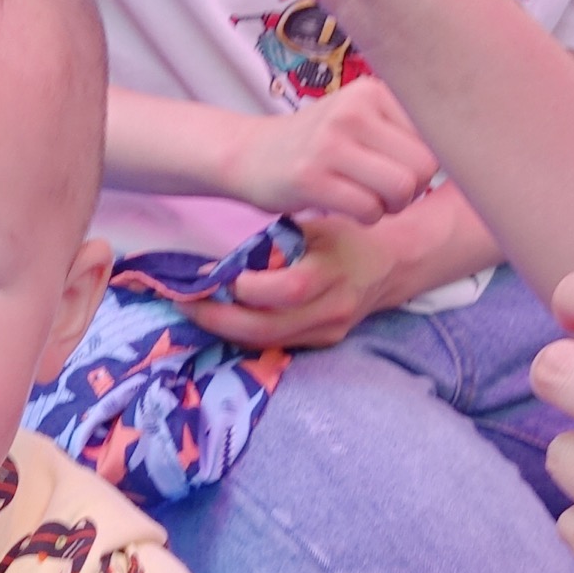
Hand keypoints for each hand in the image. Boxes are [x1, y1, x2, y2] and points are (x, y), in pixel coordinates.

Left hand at [180, 215, 399, 351]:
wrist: (390, 266)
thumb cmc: (345, 237)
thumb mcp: (314, 227)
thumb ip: (275, 246)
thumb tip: (222, 265)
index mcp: (333, 272)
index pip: (289, 289)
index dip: (247, 287)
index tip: (211, 274)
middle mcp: (332, 309)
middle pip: (269, 327)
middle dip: (219, 319)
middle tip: (184, 304)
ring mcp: (328, 332)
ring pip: (267, 342)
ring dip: (225, 330)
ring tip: (193, 312)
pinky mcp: (322, 343)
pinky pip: (276, 345)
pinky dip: (244, 335)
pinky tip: (221, 320)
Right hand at [221, 77, 436, 219]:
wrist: (250, 155)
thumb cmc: (319, 144)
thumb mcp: (360, 118)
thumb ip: (405, 128)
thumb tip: (471, 155)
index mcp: (373, 91)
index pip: (436, 138)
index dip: (425, 166)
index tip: (396, 169)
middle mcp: (354, 111)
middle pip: (425, 167)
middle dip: (413, 190)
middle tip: (384, 192)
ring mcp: (330, 143)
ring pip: (403, 190)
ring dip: (391, 207)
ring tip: (369, 200)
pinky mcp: (311, 177)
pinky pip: (369, 211)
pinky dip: (366, 219)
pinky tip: (346, 208)